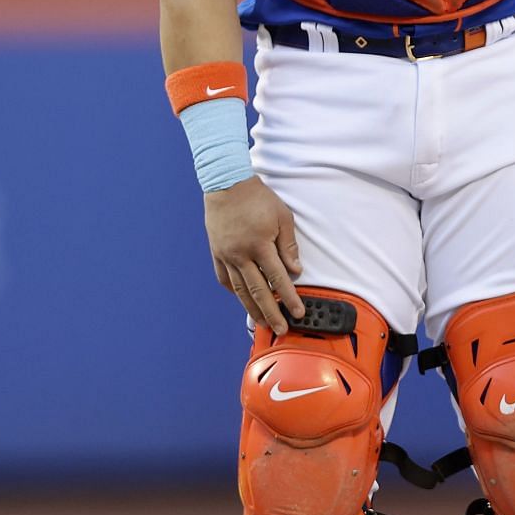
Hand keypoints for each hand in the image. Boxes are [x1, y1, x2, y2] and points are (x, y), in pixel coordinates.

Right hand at [203, 176, 305, 334]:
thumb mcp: (282, 217)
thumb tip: (296, 270)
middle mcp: (241, 254)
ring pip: (240, 290)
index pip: (278, 278)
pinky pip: (225, 279)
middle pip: (258, 291)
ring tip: (263, 322)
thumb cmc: (258, 198)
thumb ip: (289, 246)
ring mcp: (226, 256)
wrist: (226, 184)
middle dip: (271, 313)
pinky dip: (234, 292)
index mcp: (260, 245)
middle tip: (280, 329)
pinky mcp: (216, 253)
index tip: (297, 312)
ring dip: (252, 309)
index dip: (289, 298)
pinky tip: (242, 299)